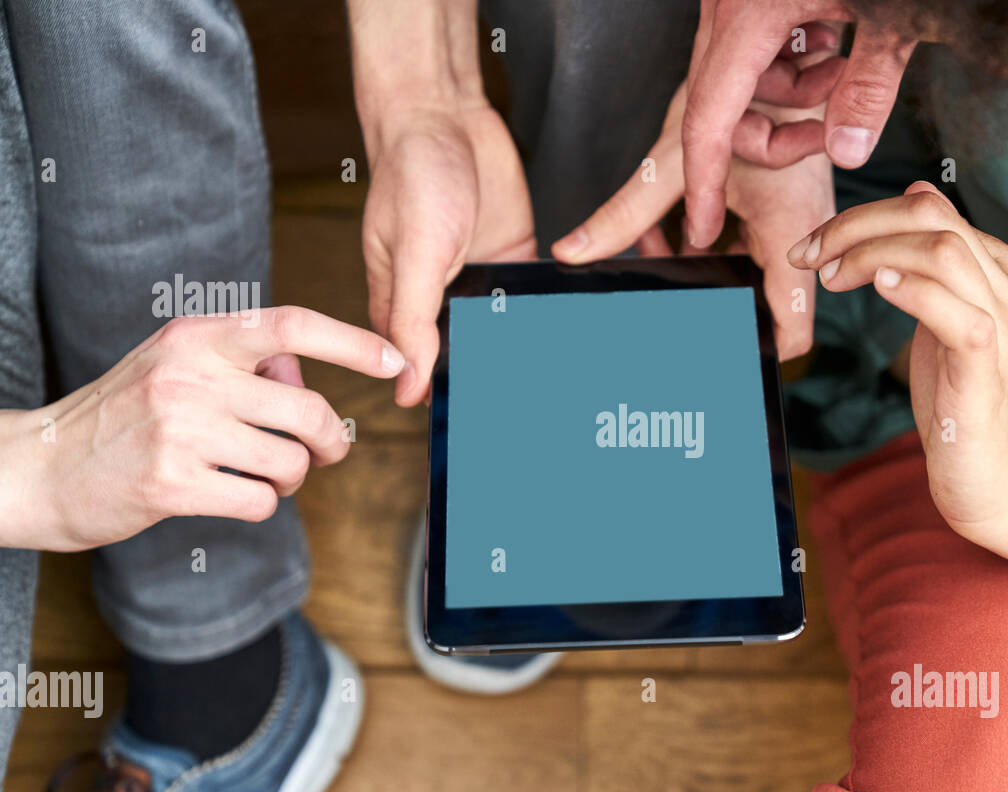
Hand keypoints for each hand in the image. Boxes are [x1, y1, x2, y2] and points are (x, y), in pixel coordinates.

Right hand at [1, 307, 403, 550]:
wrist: (42, 468)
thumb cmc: (125, 417)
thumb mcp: (175, 365)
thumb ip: (241, 362)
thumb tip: (305, 372)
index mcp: (195, 336)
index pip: (291, 326)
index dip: (354, 344)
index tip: (397, 360)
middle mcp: (189, 374)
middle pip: (308, 410)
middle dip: (332, 441)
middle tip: (327, 454)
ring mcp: (180, 429)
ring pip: (291, 462)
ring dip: (293, 480)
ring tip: (264, 477)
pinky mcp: (171, 483)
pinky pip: (260, 501)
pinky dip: (260, 505)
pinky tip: (231, 496)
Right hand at [361, 105, 534, 405]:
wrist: (445, 114)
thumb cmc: (411, 176)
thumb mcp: (412, 255)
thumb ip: (411, 320)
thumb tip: (406, 387)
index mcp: (402, 305)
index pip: (420, 368)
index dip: (445, 395)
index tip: (476, 429)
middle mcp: (441, 299)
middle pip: (468, 355)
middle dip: (493, 381)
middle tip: (528, 422)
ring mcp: (481, 280)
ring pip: (506, 333)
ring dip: (526, 353)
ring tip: (559, 394)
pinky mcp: (515, 260)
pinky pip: (534, 300)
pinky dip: (550, 316)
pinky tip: (573, 341)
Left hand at [552, 82, 833, 358]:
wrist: (789, 56)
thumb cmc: (754, 97)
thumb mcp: (677, 162)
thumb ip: (627, 213)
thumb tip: (576, 252)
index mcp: (791, 237)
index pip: (791, 331)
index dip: (757, 352)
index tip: (718, 358)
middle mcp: (801, 239)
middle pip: (760, 308)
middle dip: (713, 310)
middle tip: (673, 317)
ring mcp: (794, 227)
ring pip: (746, 278)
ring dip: (701, 275)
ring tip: (658, 265)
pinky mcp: (780, 213)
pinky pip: (743, 250)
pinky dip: (703, 249)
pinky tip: (665, 238)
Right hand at [683, 0, 917, 246]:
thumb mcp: (891, 18)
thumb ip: (869, 87)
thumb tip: (847, 150)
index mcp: (748, 15)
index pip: (707, 123)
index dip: (704, 187)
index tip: (703, 230)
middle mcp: (727, 3)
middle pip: (722, 106)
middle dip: (775, 131)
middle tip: (825, 129)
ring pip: (738, 78)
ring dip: (789, 92)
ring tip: (840, 66)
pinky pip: (749, 45)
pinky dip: (786, 59)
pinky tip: (829, 39)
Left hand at [789, 181, 1007, 558]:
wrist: (1006, 478)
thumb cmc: (964, 404)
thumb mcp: (940, 324)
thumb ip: (927, 272)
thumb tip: (903, 211)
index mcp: (993, 268)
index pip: (927, 206)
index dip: (861, 216)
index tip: (812, 247)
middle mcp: (1003, 286)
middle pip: (930, 215)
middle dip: (856, 225)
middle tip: (808, 257)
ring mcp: (1000, 324)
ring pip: (942, 251)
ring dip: (872, 254)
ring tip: (831, 278)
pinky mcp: (987, 367)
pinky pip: (958, 312)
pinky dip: (914, 292)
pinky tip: (878, 289)